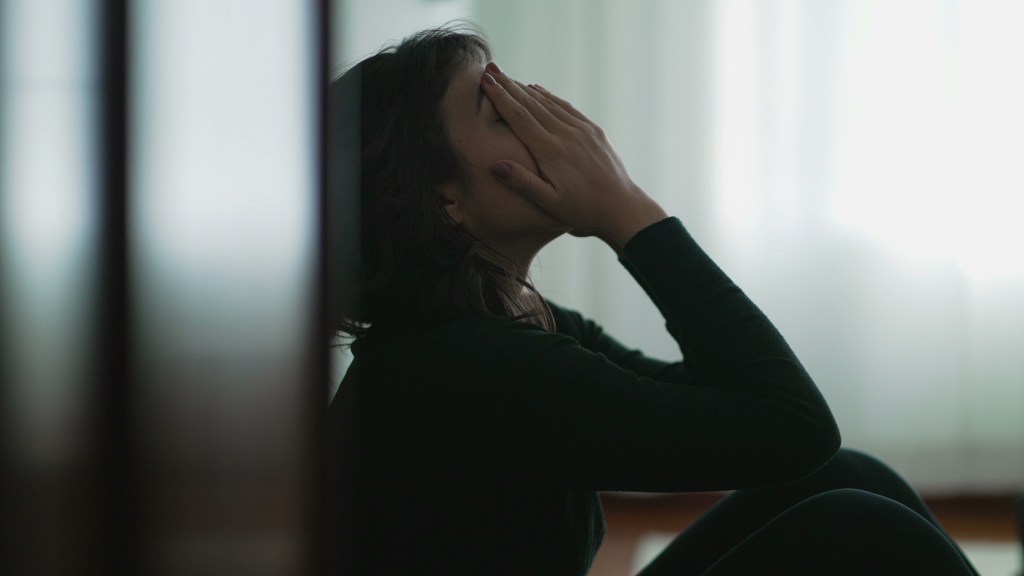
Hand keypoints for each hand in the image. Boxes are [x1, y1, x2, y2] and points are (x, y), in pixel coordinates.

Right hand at [481, 62, 666, 252]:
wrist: (622, 208)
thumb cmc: (583, 211)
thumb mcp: (550, 203)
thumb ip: (523, 183)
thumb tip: (496, 165)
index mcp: (552, 151)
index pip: (519, 117)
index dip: (500, 97)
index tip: (485, 80)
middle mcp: (566, 134)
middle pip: (531, 104)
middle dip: (508, 85)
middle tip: (490, 69)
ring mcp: (582, 130)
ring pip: (548, 102)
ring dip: (525, 88)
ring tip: (508, 77)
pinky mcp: (593, 130)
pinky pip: (566, 107)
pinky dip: (549, 96)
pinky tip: (537, 90)